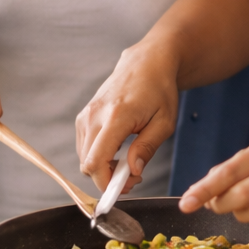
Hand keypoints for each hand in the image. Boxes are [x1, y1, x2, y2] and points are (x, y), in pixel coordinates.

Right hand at [76, 40, 180, 191]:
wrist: (147, 62)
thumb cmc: (160, 89)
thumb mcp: (164, 121)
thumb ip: (147, 147)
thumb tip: (133, 171)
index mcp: (116, 116)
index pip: (96, 162)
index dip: (107, 183)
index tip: (127, 186)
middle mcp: (95, 115)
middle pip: (87, 164)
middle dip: (107, 178)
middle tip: (133, 175)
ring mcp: (86, 114)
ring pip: (84, 157)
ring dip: (103, 168)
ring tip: (128, 160)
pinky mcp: (84, 115)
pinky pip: (84, 146)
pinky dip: (98, 155)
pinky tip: (118, 150)